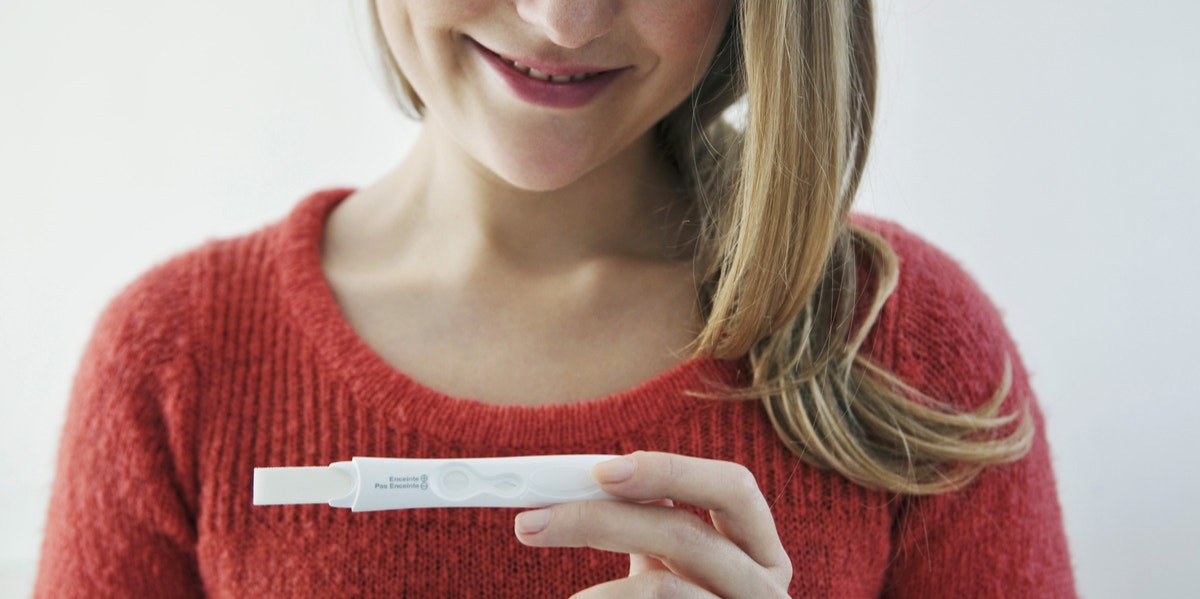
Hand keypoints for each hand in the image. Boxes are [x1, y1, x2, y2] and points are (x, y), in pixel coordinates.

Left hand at [514, 451, 792, 597]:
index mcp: (763, 553)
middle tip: (531, 521)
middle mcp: (766, 591)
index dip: (669, 471)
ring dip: (598, 590)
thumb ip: (655, 521)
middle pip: (685, 535)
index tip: (598, 471)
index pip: (733, 488)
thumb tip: (591, 478)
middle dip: (601, 520)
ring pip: (663, 589)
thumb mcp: (674, 563)